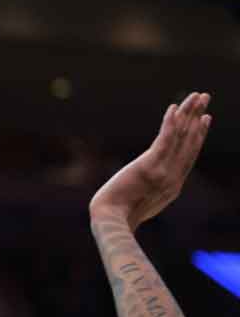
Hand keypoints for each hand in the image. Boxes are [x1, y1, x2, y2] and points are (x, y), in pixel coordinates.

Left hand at [89, 92, 211, 229]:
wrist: (111, 220)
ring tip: (197, 96)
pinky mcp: (149, 167)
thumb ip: (152, 191)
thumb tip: (149, 184)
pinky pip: (164, 140)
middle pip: (190, 141)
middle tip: (205, 98)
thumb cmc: (120, 216)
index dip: (198, 135)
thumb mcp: (143, 203)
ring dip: (189, 113)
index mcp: (174, 185)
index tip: (204, 118)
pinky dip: (170, 123)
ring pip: (181, 137)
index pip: (190, 154)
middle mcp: (174, 177)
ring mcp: (164, 172)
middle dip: (198, 117)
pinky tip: (174, 108)